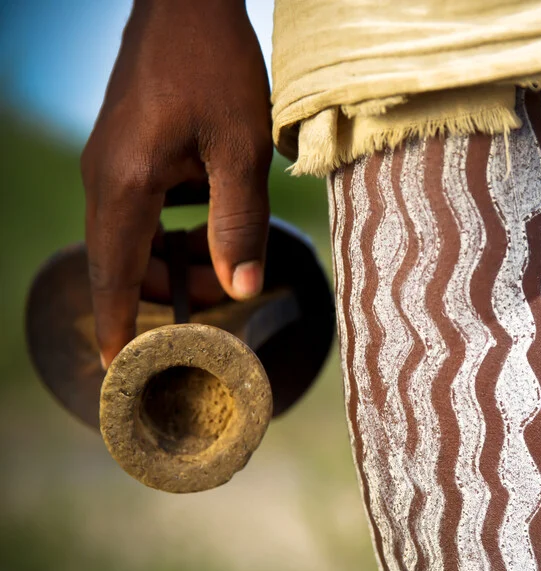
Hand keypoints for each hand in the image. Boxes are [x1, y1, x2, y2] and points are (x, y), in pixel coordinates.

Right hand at [81, 0, 272, 367]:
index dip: (121, 326)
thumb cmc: (217, 66)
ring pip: (135, 239)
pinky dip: (174, 232)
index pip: (116, 275)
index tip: (122, 371)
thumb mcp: (242, 149)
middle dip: (167, 294)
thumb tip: (243, 289)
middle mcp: (106, 179)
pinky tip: (213, 225)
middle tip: (216, 309)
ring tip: (226, 268)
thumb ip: (241, 223)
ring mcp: (111, 164)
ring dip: (176, 261)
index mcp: (126, 186)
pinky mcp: (126, 152)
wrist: (187, 1)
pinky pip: (144, 211)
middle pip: (125, 263)